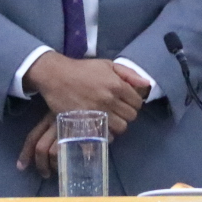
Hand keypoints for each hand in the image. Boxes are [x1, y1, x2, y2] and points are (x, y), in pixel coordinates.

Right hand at [16, 56, 145, 175]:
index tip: (126, 102)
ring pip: (120, 128)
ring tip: (110, 119)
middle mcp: (110, 100)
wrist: (55, 76)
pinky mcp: (86, 123)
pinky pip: (105, 136)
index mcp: (117, 85)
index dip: (133, 103)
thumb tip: (147, 84)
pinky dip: (107, 135)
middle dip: (126, 114)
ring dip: (117, 125)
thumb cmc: (82, 69)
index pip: (138, 103)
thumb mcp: (107, 64)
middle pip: (131, 117)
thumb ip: (129, 74)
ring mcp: (98, 113)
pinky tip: (102, 128)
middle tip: (117, 111)